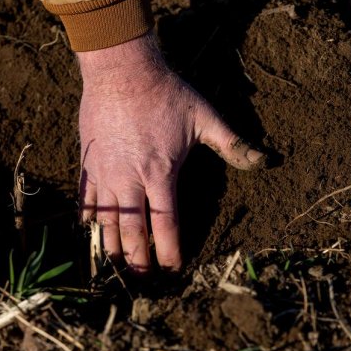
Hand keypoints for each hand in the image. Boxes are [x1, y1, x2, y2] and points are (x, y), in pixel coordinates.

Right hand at [77, 31, 264, 272]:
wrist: (121, 69)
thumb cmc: (164, 93)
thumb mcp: (205, 117)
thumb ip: (233, 145)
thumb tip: (266, 161)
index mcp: (161, 174)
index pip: (166, 225)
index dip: (170, 252)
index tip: (173, 269)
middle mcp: (130, 180)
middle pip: (133, 233)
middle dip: (139, 262)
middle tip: (144, 281)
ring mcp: (105, 173)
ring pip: (105, 223)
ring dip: (112, 249)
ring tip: (118, 268)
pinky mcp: (87, 163)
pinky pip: (84, 201)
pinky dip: (87, 222)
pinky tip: (91, 235)